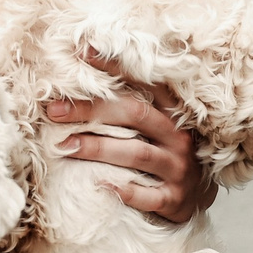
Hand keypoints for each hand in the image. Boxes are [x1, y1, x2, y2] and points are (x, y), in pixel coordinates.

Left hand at [47, 51, 218, 222]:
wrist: (196, 200)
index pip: (146, 83)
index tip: (83, 52)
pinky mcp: (174, 199)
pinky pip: (148, 196)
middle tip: (55, 111)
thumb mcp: (159, 129)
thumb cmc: (166, 157)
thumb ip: (132, 109)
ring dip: (99, 148)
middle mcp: (178, 137)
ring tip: (64, 145)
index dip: (115, 67)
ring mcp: (178, 169)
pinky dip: (124, 191)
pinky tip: (99, 185)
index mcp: (173, 114)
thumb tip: (83, 86)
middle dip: (93, 110)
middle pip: (136, 114)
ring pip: (138, 154)